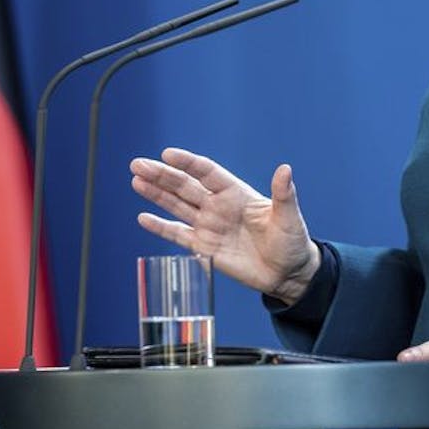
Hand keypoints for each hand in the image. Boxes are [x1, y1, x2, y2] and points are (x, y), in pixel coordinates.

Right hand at [131, 147, 320, 304]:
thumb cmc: (292, 242)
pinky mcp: (204, 248)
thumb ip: (283, 194)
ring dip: (156, 194)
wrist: (287, 274)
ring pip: (177, 205)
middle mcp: (218, 206)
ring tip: (136, 180)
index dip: (187, 162)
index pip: (206, 172)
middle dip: (162, 175)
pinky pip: (178, 234)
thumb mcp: (288, 217)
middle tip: (138, 164)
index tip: (167, 154)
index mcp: (236, 193)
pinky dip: (161, 227)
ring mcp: (209, 226)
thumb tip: (285, 169)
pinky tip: (144, 218)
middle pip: (185, 186)